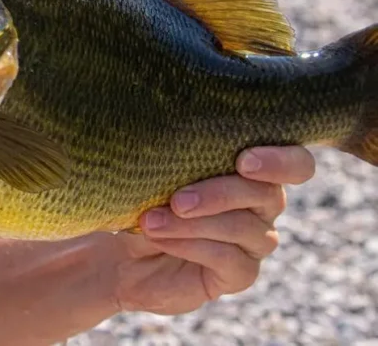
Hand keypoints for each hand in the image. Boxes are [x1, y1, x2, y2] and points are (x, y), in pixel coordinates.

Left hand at [110, 146, 315, 314]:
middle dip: (220, 194)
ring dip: (193, 224)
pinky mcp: (241, 274)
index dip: (281, 161)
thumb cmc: (146, 202)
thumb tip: (171, 145)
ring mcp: (255, 241)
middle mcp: (263, 205)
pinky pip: (229, 259)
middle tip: (178, 200)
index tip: (244, 161)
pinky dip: (190, 246)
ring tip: (152, 221)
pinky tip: (161, 240)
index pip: (296, 163)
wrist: (124, 254)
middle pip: (268, 195)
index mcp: (253, 171)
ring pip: (244, 227)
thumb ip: (178, 161)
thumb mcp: (157, 176)